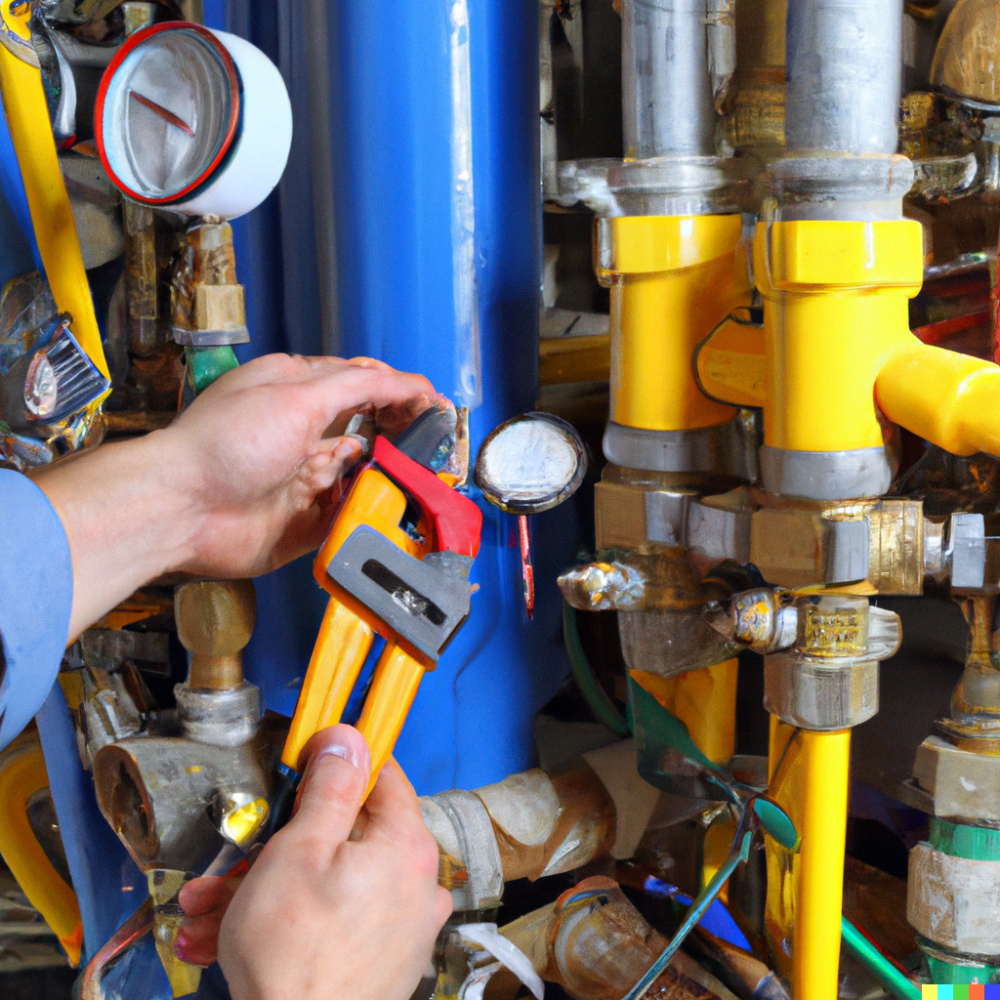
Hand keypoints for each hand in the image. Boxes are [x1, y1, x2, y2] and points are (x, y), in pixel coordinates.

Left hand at [33, 353, 444, 638]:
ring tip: (416, 480)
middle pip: (372, 431)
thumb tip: (405, 381)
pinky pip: (350, 515)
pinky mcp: (305, 520)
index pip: (366, 384)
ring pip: (367, 474)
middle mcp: (306, 433)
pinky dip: (369, 514)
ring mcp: (306, 477)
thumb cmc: (228, 444)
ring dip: (390, 478)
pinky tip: (386, 512)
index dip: (405, 394)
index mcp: (300, 392)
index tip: (438, 408)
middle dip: (404, 438)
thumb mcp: (297, 397)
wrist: (182, 508)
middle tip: (434, 448)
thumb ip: (357, 386)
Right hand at [178, 725, 451, 999]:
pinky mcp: (382, 961)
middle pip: (345, 837)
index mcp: (406, 848)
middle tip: (234, 860)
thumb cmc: (295, 956)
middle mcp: (417, 885)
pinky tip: (231, 937)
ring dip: (266, 889)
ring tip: (210, 910)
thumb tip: (349, 739)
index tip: (307, 764)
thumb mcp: (301, 850)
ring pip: (328, 884)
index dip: (340, 765)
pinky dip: (289, 922)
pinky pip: (333, 922)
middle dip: (279, 846)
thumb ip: (330, 789)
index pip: (383, 777)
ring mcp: (401, 927)